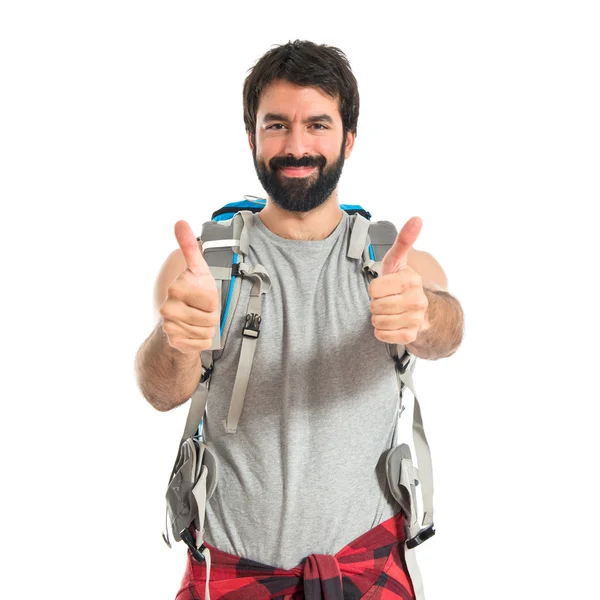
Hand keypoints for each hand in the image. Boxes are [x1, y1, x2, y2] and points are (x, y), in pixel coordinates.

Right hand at [159, 220, 219, 353]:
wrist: (180, 319)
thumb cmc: (193, 292)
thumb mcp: (197, 268)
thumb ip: (189, 247)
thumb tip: (180, 222)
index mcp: (176, 288)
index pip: (211, 301)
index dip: (213, 301)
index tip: (204, 297)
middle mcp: (168, 308)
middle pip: (210, 318)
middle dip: (211, 316)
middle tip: (202, 310)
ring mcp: (169, 326)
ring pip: (206, 332)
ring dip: (207, 328)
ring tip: (198, 320)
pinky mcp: (173, 342)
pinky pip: (201, 344)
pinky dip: (202, 340)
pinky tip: (194, 332)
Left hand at [368, 217, 429, 344]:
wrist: (421, 310)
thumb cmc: (401, 283)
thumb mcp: (398, 261)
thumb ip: (404, 240)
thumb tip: (417, 218)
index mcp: (412, 280)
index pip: (373, 289)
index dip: (374, 289)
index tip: (384, 287)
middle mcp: (417, 300)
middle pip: (374, 306)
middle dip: (375, 304)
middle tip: (386, 300)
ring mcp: (416, 319)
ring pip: (377, 321)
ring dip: (378, 317)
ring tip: (388, 311)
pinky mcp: (411, 335)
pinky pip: (382, 335)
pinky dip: (381, 331)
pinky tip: (391, 323)